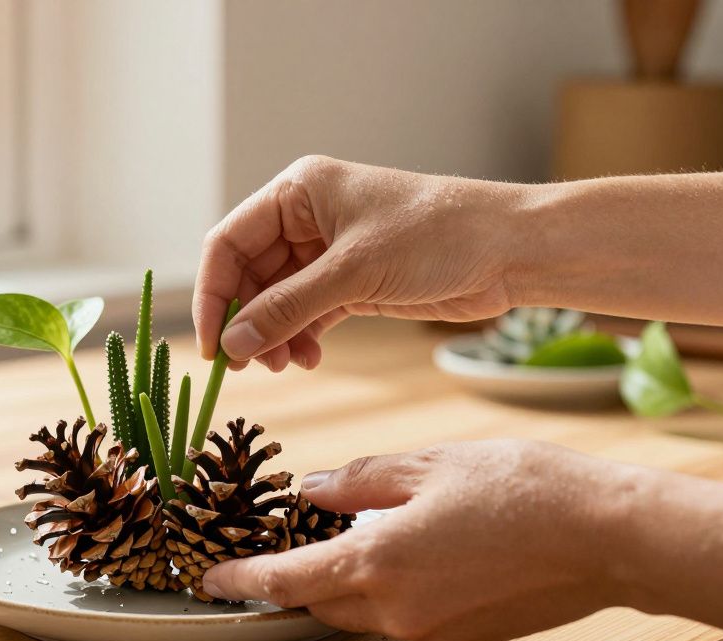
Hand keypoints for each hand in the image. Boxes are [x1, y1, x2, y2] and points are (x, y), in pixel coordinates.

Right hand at [193, 156, 527, 369]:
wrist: (510, 249)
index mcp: (298, 192)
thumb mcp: (354, 273)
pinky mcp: (353, 283)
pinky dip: (302, 338)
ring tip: (287, 365)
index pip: (228, 243)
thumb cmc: (437, 236)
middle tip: (247, 366)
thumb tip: (234, 344)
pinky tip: (309, 359)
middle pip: (250, 275)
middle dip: (248, 321)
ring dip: (274, 335)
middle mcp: (307, 218)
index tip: (212, 343)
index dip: (213, 294)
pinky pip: (308, 314)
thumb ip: (288, 308)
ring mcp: (329, 252)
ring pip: (277, 300)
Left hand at [200, 440, 641, 640]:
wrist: (609, 536)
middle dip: (298, 576)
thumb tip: (311, 491)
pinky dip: (392, 589)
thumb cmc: (522, 488)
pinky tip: (418, 551)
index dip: (242, 580)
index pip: (285, 582)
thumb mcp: (427, 464)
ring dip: (348, 580)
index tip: (211, 580)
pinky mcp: (464, 639)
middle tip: (292, 540)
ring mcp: (432, 632)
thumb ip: (358, 481)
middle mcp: (397, 612)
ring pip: (363, 612)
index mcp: (377, 564)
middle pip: (320, 601)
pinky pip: (405, 617)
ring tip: (363, 534)